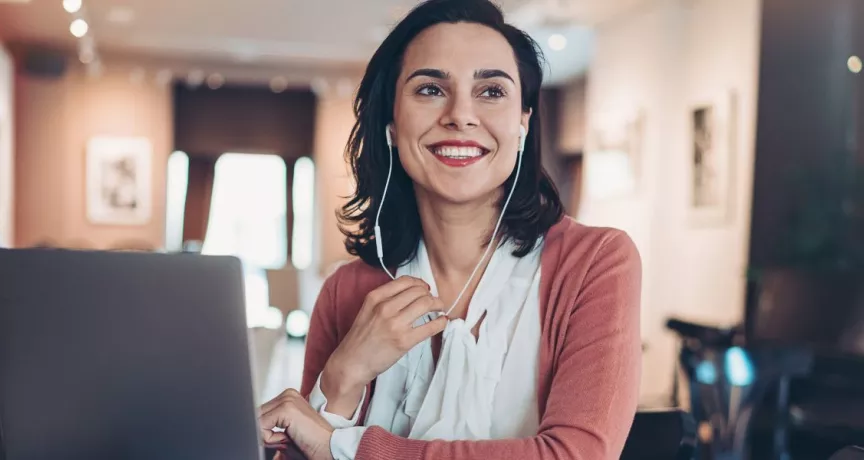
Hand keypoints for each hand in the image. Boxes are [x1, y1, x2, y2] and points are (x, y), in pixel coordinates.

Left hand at [259, 388, 333, 459]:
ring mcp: (287, 399)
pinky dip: (271, 439)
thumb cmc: (310, 443)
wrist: (328, 448)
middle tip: (286, 439)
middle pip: (257, 414)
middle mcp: (288, 394)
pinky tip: (288, 438)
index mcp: (289, 396)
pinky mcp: (285, 409)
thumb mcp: (285, 430)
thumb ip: (268, 424)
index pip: (260, 411)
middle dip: (265, 432)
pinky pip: (261, 427)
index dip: (264, 430)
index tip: (281, 437)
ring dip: (269, 436)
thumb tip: (250, 426)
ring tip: (289, 438)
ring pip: (258, 421)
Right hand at [321, 276, 447, 416]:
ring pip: (426, 303)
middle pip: (419, 291)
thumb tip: (413, 291)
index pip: (405, 281)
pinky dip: (441, 322)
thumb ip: (385, 299)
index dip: (420, 283)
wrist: (352, 362)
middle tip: (433, 301)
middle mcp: (385, 307)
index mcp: (375, 297)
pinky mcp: (404, 341)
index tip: (424, 289)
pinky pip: (430, 326)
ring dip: (438, 304)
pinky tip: (442, 322)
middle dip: (430, 294)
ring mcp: (395, 324)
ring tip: (439, 309)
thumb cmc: (361, 338)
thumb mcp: (367, 310)